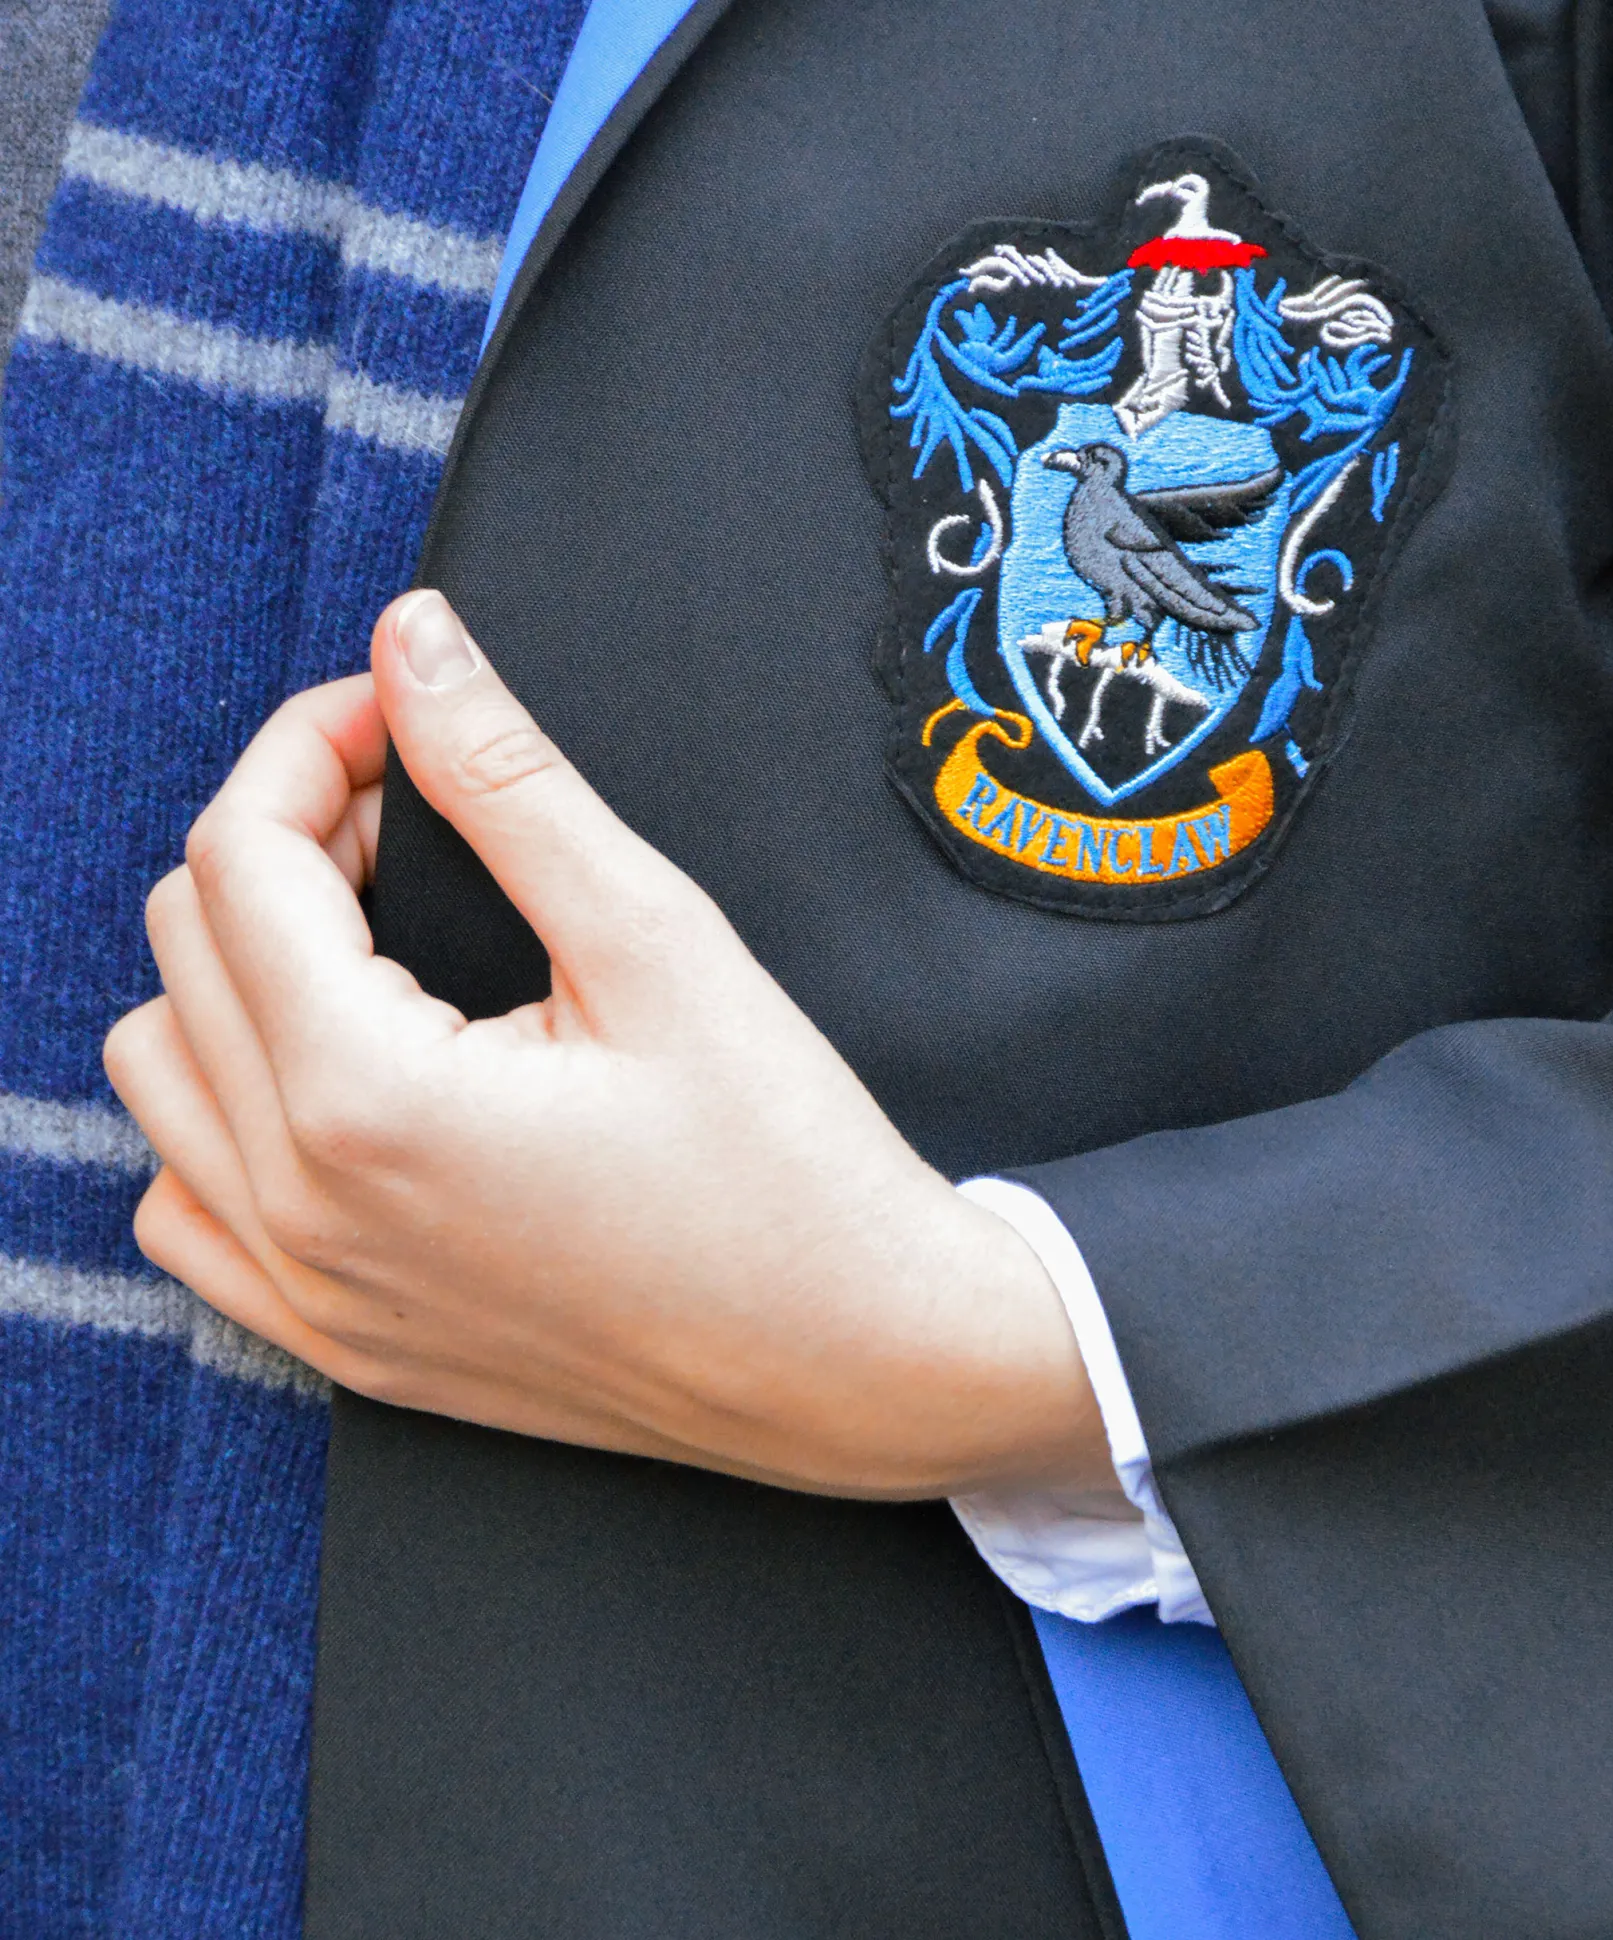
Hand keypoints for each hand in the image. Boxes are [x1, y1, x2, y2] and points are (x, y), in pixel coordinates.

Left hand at [103, 591, 1111, 1498]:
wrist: (861, 1361)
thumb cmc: (790, 1170)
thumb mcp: (658, 943)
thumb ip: (509, 782)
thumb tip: (414, 646)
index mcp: (370, 1100)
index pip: (240, 856)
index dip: (311, 745)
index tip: (398, 712)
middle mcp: (304, 1208)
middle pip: (185, 942)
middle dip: (286, 838)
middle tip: (414, 817)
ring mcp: (312, 1292)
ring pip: (160, 1069)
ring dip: (241, 969)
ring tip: (378, 946)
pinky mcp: (344, 1344)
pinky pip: (189, 1206)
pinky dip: (226, 1113)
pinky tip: (341, 1083)